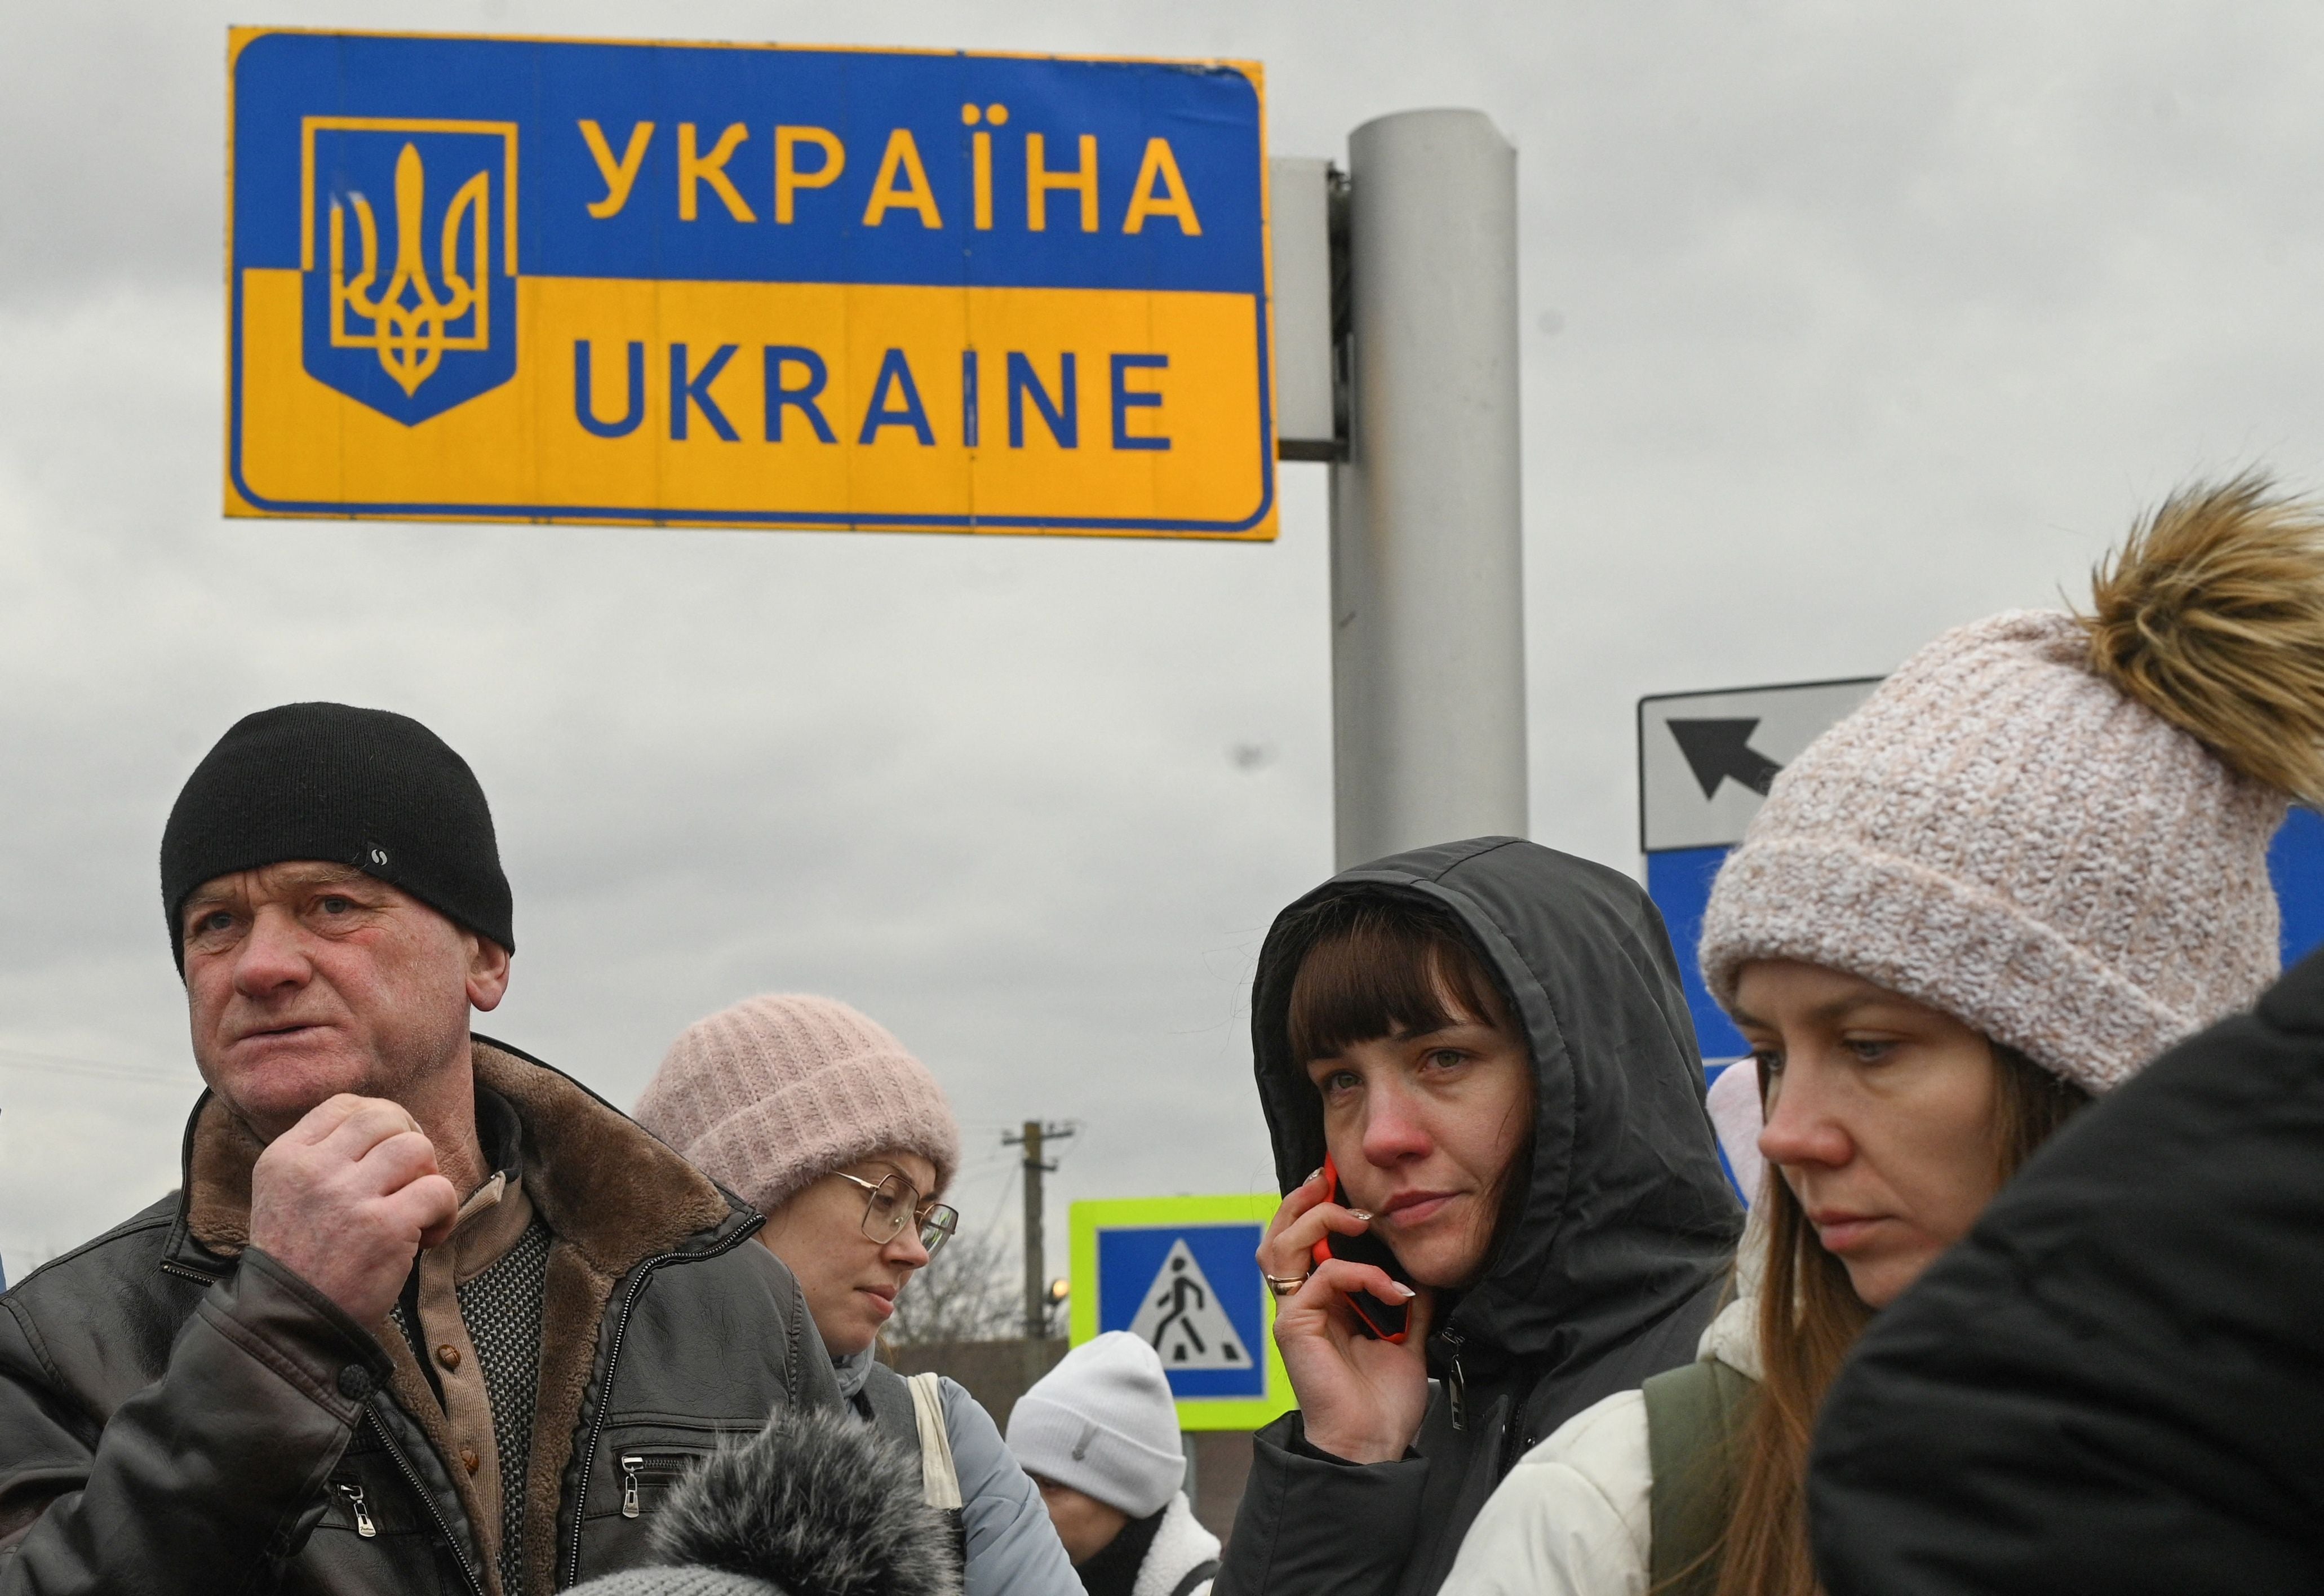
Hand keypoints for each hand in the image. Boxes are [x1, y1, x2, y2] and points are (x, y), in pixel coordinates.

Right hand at [248, 1094, 459, 1326]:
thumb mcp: (285, 1194)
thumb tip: (385, 1124)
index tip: (389, 1150)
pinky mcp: (384, 1227)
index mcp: (285, 1157)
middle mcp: (313, 1169)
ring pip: (415, 1147)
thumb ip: (322, 1157)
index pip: (345, 1105)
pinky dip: (445, 1211)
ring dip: (428, 1174)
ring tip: (418, 1207)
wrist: (289, 1325)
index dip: (381, 1120)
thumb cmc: (298, 1261)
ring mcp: (348, 1196)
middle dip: (410, 1139)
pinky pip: (439, 1190)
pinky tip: (429, 1236)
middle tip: (411, 1176)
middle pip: (384, 1117)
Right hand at [1257, 1167, 1430, 1464]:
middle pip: (1279, 1233)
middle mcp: (1300, 1302)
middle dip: (1302, 1199)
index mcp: (1321, 1302)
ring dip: (1317, 1221)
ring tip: (1356, 1218)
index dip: (1316, 1207)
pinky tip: (1393, 1291)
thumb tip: (1422, 1268)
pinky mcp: (1294, 1327)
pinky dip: (1360, 1275)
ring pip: (1280, 1245)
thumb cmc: (1383, 1400)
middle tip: (1329, 1181)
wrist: (1373, 1443)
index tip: (1342, 1184)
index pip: (1304, 1240)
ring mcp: (1293, 1313)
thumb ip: (1407, 1300)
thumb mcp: (1406, 1336)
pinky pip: (1321, 1280)